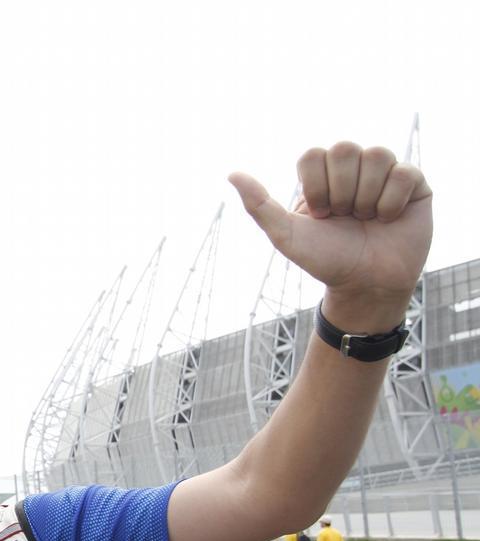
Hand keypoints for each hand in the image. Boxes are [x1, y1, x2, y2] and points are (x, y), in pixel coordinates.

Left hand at [229, 143, 431, 330]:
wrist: (365, 285)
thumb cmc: (325, 260)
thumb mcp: (286, 235)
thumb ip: (259, 205)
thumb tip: (232, 173)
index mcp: (323, 175)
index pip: (314, 154)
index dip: (316, 187)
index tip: (320, 215)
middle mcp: (354, 168)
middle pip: (344, 148)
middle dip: (341, 191)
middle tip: (345, 217)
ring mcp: (385, 173)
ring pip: (377, 154)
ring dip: (366, 197)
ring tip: (366, 219)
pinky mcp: (415, 184)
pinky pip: (405, 172)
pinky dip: (391, 202)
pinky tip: (388, 219)